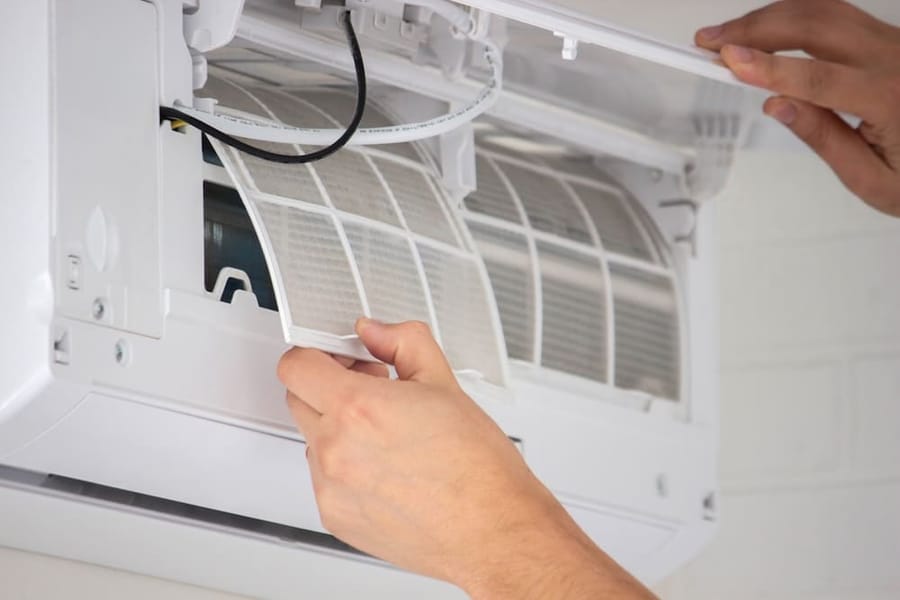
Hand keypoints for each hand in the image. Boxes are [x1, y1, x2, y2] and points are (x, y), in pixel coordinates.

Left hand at [277, 319, 653, 598]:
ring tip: (388, 436)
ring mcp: (331, 488)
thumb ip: (401, 342)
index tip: (336, 357)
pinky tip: (388, 468)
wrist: (492, 528)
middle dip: (327, 388)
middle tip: (370, 389)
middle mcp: (335, 449)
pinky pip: (324, 479)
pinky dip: (346, 469)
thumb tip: (374, 332)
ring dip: (338, 430)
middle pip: (298, 399)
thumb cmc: (476, 467)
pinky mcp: (336, 517)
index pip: (295, 366)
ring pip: (313, 440)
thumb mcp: (443, 382)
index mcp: (358, 408)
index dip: (316, 354)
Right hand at [696, 0, 899, 216]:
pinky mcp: (887, 38)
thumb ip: (824, 139)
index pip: (818, 77)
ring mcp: (894, 42)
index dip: (768, 66)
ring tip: (728, 36)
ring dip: (770, 17)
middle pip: (817, 24)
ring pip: (824, 10)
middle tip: (709, 42)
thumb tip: (778, 105)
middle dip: (756, 28)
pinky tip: (764, 29)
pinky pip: (835, 14)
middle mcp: (896, 59)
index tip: (728, 60)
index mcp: (893, 99)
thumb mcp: (872, 179)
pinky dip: (793, 17)